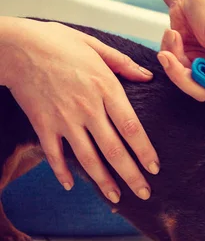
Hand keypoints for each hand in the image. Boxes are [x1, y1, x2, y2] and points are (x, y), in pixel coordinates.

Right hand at [2, 19, 158, 202]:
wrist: (14, 45)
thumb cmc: (56, 42)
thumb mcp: (95, 45)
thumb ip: (123, 64)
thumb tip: (147, 76)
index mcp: (105, 88)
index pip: (131, 127)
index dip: (144, 151)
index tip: (155, 168)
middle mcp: (87, 108)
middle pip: (113, 149)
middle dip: (131, 175)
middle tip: (145, 194)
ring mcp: (63, 118)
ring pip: (87, 158)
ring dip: (103, 181)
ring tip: (117, 199)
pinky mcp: (42, 124)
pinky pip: (54, 154)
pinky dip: (61, 172)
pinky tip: (71, 186)